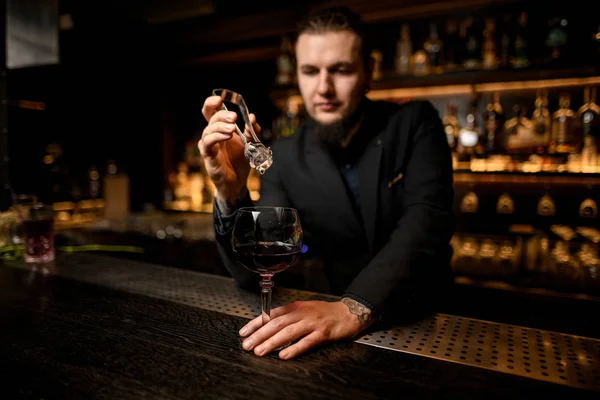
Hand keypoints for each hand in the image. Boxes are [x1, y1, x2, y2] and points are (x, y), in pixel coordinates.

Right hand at [198, 95, 260, 204]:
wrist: (238, 182)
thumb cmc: (240, 161)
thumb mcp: (251, 143)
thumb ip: (252, 131)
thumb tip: (252, 117)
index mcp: (220, 128)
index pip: (211, 111)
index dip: (212, 103)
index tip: (220, 98)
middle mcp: (213, 134)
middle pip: (210, 117)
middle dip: (222, 114)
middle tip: (234, 117)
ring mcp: (209, 145)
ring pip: (208, 129)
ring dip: (220, 126)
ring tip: (232, 129)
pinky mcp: (208, 156)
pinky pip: (208, 143)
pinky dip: (217, 137)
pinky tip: (227, 136)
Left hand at [238, 298, 374, 359]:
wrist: (349, 312)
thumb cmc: (325, 313)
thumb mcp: (304, 310)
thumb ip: (288, 317)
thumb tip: (267, 326)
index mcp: (295, 307)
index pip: (271, 314)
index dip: (256, 323)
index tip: (243, 332)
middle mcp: (302, 313)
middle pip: (277, 324)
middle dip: (260, 334)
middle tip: (247, 345)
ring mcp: (312, 323)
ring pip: (288, 332)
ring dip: (272, 342)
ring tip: (260, 351)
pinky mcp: (323, 333)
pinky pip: (307, 342)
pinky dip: (294, 348)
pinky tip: (284, 355)